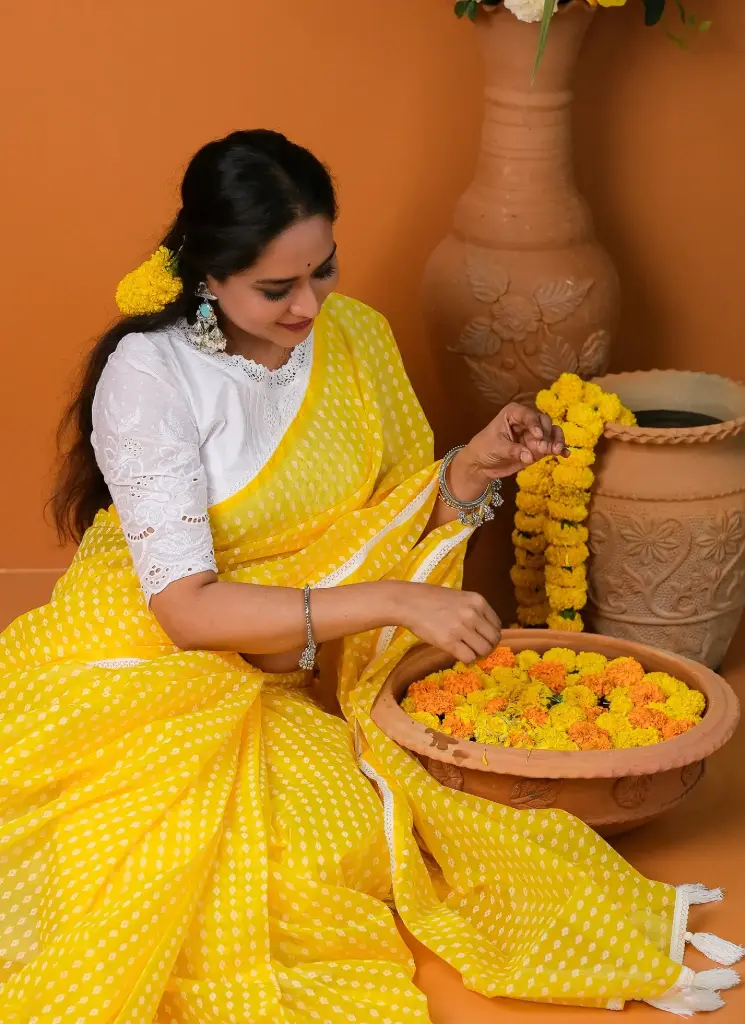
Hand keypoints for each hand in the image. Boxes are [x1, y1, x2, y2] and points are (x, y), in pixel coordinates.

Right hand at [401, 583, 500, 663]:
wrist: (409, 602)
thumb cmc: (431, 599)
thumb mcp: (459, 598)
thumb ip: (474, 610)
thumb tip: (484, 630)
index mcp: (478, 601)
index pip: (497, 625)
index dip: (491, 635)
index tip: (482, 638)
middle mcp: (473, 614)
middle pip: (494, 639)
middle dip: (488, 647)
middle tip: (477, 648)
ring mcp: (462, 628)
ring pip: (484, 650)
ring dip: (478, 654)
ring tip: (468, 652)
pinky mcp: (449, 642)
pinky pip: (469, 658)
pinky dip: (467, 660)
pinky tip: (459, 655)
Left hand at [453, 403, 568, 490]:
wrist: (481, 464)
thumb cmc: (484, 448)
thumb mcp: (496, 448)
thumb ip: (513, 450)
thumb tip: (531, 456)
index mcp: (514, 413)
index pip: (529, 415)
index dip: (535, 424)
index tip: (538, 436)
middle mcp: (527, 421)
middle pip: (544, 422)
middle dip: (546, 435)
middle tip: (544, 449)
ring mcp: (534, 434)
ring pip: (552, 432)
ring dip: (556, 441)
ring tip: (557, 451)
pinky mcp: (539, 447)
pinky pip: (552, 445)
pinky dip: (560, 449)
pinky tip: (565, 455)